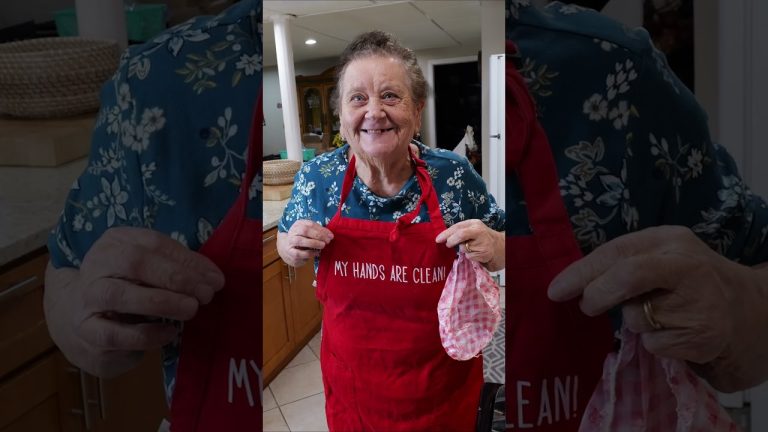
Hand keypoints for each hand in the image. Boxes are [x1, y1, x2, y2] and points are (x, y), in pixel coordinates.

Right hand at [44, 227, 224, 376]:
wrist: (81, 321)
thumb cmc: (128, 289)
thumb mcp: (151, 271)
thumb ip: (179, 268)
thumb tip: (213, 278)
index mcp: (116, 242)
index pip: (153, 243)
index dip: (188, 260)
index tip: (215, 279)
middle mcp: (96, 264)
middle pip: (135, 262)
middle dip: (176, 278)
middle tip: (205, 294)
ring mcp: (87, 298)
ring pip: (120, 295)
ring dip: (162, 302)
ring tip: (191, 310)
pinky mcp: (87, 331)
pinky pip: (115, 333)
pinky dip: (147, 334)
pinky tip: (169, 332)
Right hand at [277, 220, 333, 266]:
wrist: (287, 249)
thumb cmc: (302, 239)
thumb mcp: (309, 233)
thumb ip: (319, 232)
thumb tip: (330, 235)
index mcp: (298, 224)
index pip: (310, 224)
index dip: (322, 229)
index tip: (330, 235)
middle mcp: (293, 232)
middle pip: (305, 230)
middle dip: (318, 235)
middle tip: (327, 241)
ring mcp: (290, 242)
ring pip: (300, 241)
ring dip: (314, 243)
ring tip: (322, 245)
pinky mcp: (290, 253)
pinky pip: (300, 253)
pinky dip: (310, 253)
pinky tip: (317, 253)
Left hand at [435, 219, 504, 270]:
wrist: (497, 246)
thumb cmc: (479, 237)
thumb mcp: (471, 229)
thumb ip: (458, 231)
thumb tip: (442, 238)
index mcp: (474, 223)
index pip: (458, 227)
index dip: (446, 233)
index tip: (438, 239)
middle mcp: (479, 231)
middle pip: (461, 235)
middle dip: (451, 241)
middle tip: (448, 245)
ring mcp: (483, 243)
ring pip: (464, 248)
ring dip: (462, 250)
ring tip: (469, 248)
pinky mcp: (484, 253)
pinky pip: (469, 256)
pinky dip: (469, 256)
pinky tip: (474, 253)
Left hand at [547, 226, 757, 372]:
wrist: (742, 308)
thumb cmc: (684, 279)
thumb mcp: (659, 256)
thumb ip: (622, 262)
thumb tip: (570, 283)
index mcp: (670, 240)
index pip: (617, 252)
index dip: (582, 272)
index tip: (555, 290)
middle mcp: (687, 267)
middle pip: (627, 277)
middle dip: (597, 295)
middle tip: (586, 306)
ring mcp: (697, 303)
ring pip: (636, 318)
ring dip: (632, 321)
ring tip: (656, 313)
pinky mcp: (701, 336)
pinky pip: (653, 343)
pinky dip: (652, 341)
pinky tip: (672, 330)